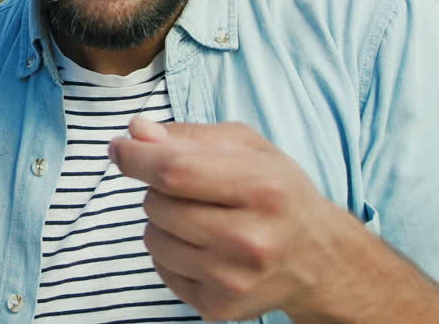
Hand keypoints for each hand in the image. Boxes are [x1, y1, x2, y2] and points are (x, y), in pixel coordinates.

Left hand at [108, 116, 360, 321]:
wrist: (318, 259)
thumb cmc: (278, 192)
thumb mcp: (247, 148)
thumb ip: (188, 136)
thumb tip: (136, 131)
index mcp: (262, 189)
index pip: (175, 171)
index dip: (136, 157)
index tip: (119, 147)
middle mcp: (250, 240)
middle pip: (157, 204)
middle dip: (159, 189)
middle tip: (194, 191)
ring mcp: (233, 280)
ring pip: (152, 237)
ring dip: (164, 222)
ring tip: (203, 220)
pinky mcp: (218, 307)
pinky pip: (160, 268)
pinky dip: (172, 253)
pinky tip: (206, 248)